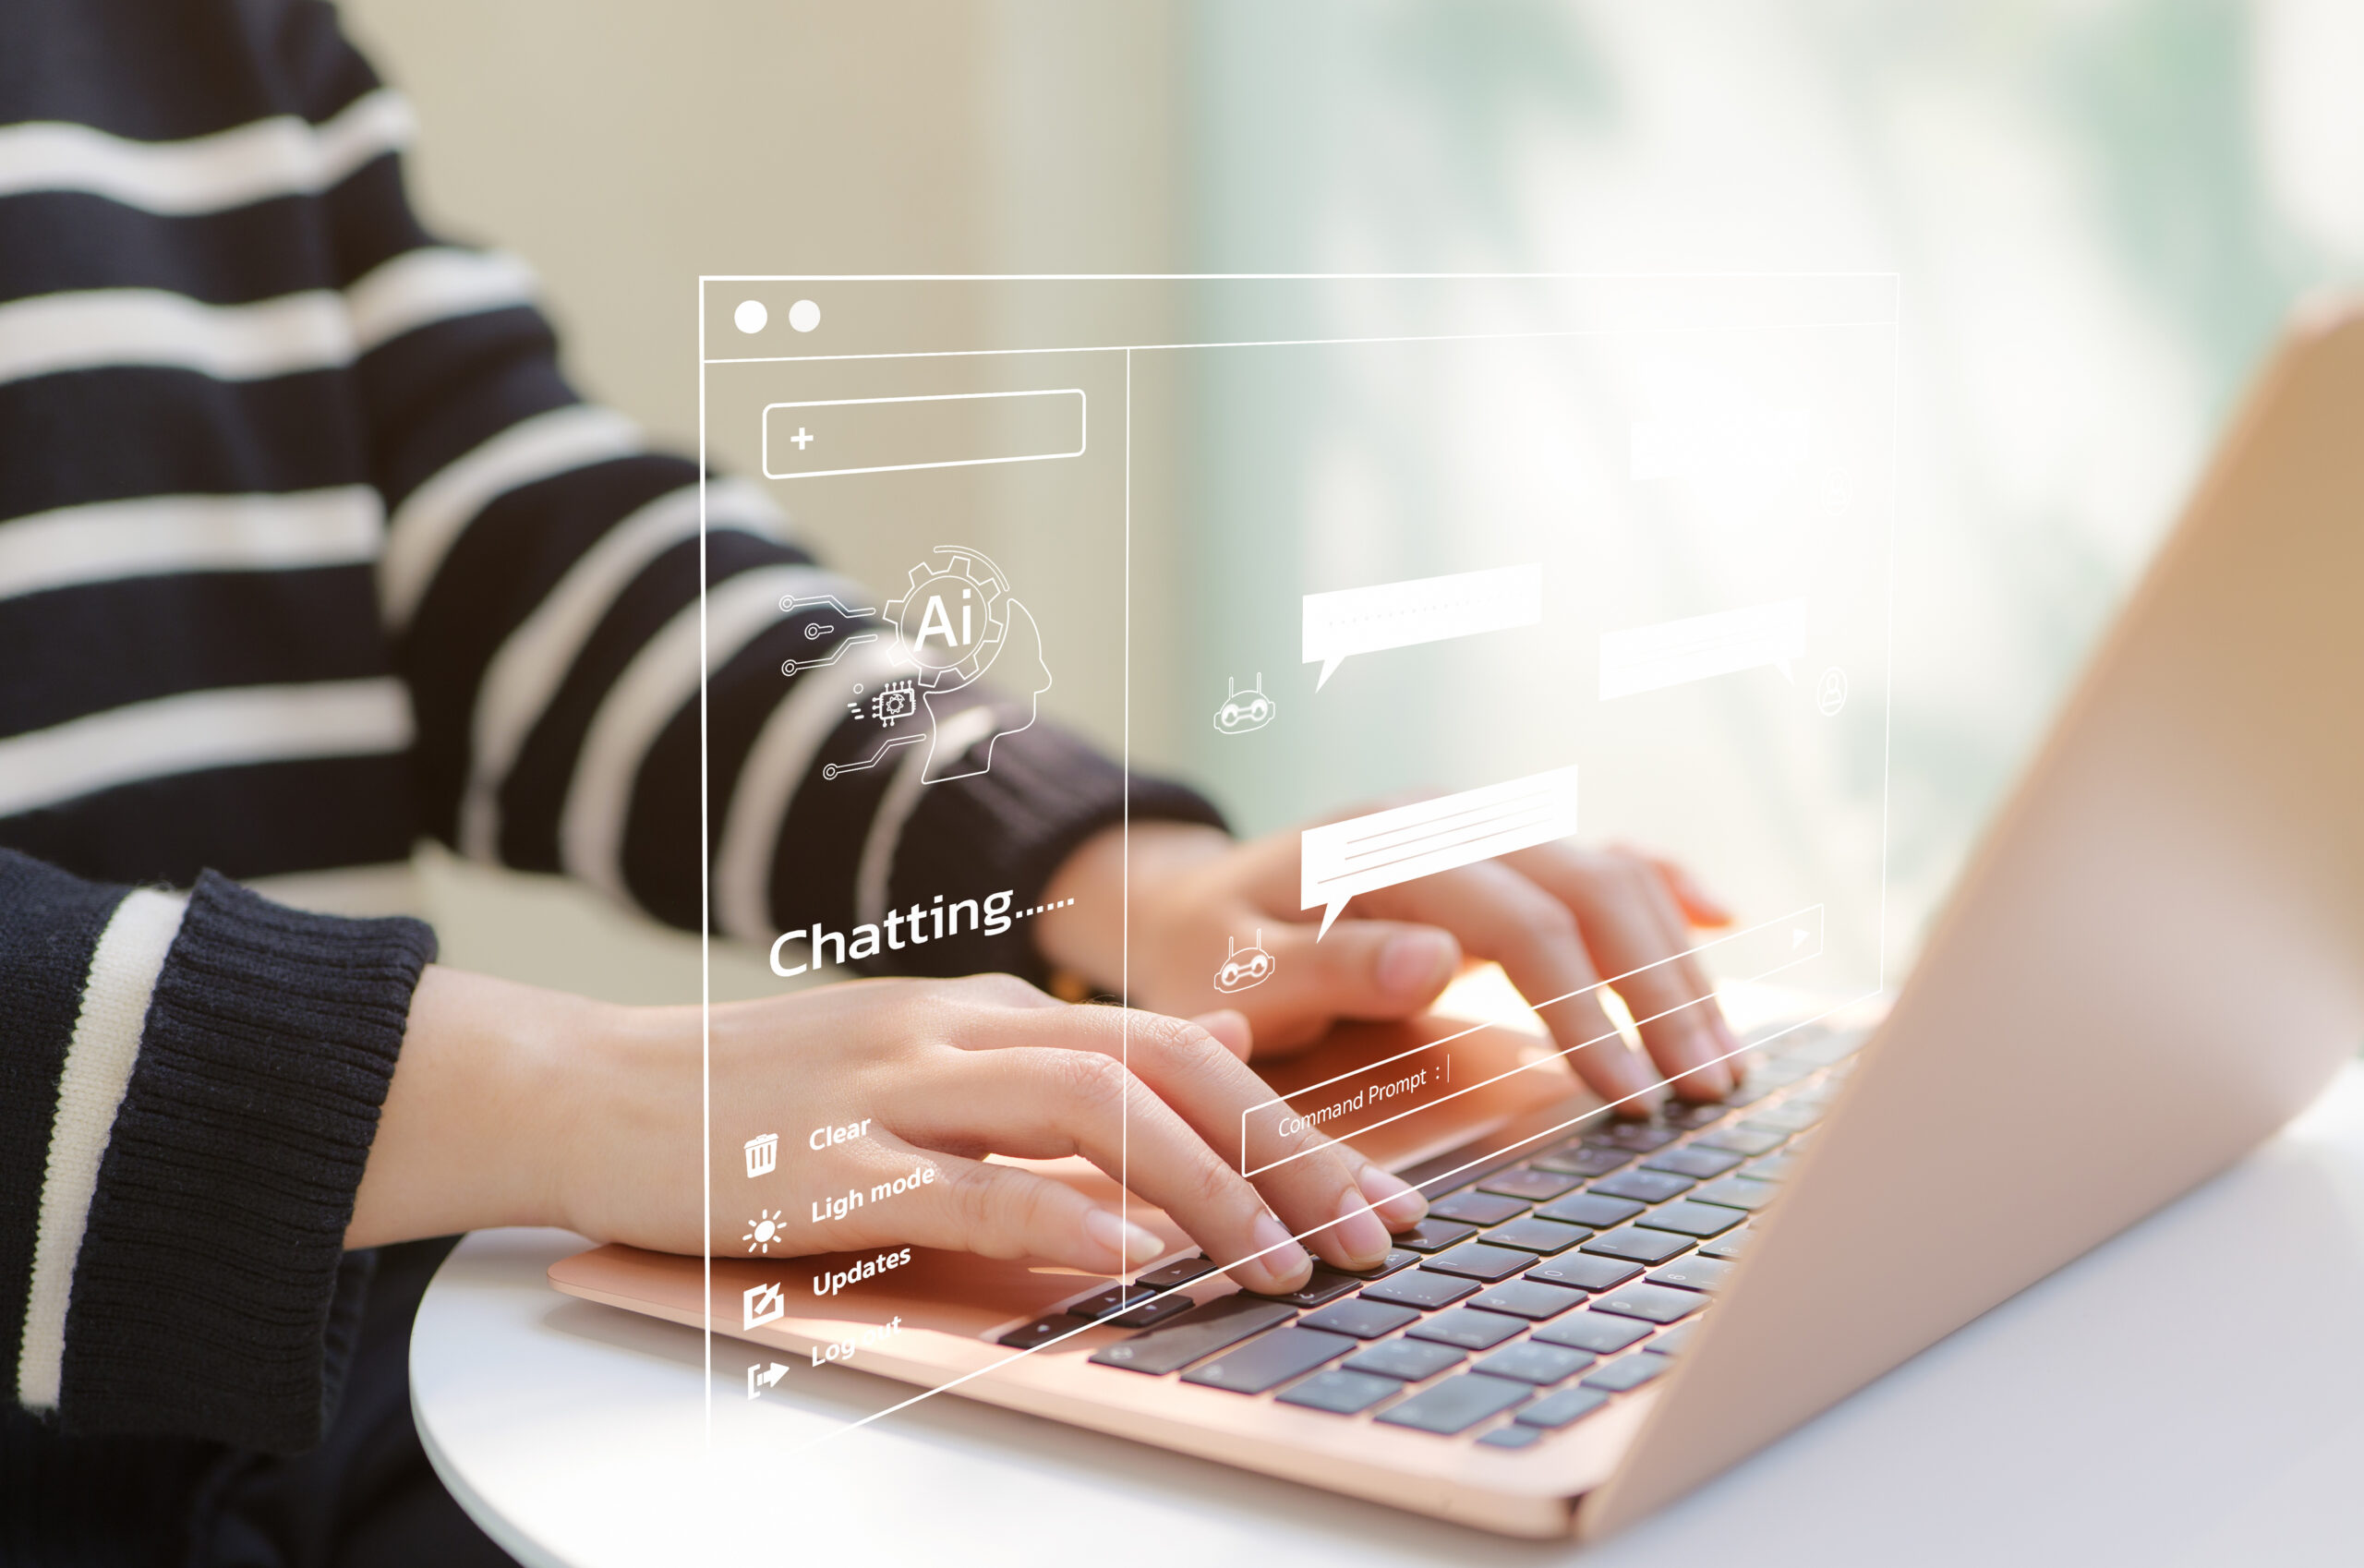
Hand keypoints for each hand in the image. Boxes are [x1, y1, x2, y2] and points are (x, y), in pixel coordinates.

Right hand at [349, 966, 1426, 1291]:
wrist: (593, 1088)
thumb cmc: (767, 1096)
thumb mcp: (933, 1051)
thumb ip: (1067, 1055)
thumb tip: (1223, 1038)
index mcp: (990, 1008)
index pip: (1176, 1045)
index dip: (1291, 1120)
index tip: (1376, 1197)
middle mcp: (957, 1027)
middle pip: (1160, 1067)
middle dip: (1284, 1154)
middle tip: (1371, 1236)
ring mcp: (890, 1086)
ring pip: (1083, 1111)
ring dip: (1200, 1190)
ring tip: (1278, 1265)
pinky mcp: (823, 1160)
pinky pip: (960, 1183)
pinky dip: (1050, 1219)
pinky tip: (1122, 1262)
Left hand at [1038, 820, 1741, 1103]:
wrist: (1190, 901)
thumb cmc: (1206, 952)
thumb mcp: (1233, 972)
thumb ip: (1325, 968)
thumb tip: (1431, 962)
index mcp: (1386, 845)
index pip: (1522, 921)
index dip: (1586, 1008)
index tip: (1629, 1097)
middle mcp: (1449, 819)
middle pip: (1592, 887)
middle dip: (1662, 990)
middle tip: (1707, 1090)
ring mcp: (1481, 827)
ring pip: (1611, 873)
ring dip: (1676, 962)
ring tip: (1719, 1061)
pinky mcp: (1499, 850)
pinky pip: (1598, 856)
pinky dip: (1664, 886)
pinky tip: (1723, 919)